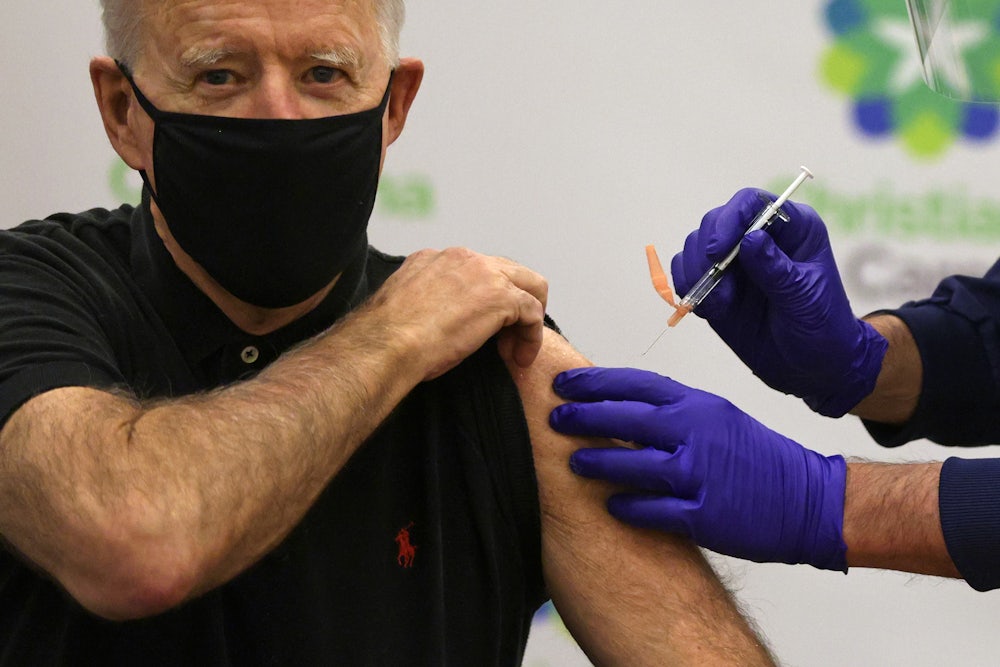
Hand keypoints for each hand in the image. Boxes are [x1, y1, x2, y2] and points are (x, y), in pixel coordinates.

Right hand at [371, 247, 547, 378]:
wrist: (387, 345)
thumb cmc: (388, 339)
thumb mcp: (406, 310)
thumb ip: (426, 304)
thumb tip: (437, 322)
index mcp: (433, 259)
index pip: (475, 270)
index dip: (484, 300)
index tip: (479, 327)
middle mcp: (461, 258)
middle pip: (508, 271)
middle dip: (513, 302)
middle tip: (506, 336)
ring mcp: (484, 273)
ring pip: (529, 286)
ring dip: (526, 320)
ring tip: (516, 350)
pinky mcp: (501, 296)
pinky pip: (532, 312)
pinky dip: (532, 336)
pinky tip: (519, 358)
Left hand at [549, 367, 847, 570]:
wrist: (811, 498)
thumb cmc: (757, 457)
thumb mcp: (716, 418)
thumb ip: (671, 411)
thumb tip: (616, 406)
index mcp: (698, 405)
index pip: (637, 383)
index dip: (596, 382)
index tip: (564, 383)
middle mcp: (698, 433)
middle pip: (629, 418)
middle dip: (585, 416)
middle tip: (555, 417)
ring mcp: (702, 474)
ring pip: (637, 463)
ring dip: (599, 462)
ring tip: (574, 462)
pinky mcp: (707, 516)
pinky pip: (657, 510)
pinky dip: (630, 507)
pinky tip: (610, 505)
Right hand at [671, 188, 886, 416]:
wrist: (812, 367)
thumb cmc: (821, 328)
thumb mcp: (804, 300)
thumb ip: (777, 270)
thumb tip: (750, 239)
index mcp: (791, 229)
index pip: (751, 203)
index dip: (730, 219)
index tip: (718, 251)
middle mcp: (758, 238)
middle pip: (715, 221)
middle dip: (705, 252)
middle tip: (714, 284)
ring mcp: (734, 262)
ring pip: (695, 246)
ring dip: (696, 274)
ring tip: (718, 306)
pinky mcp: (715, 285)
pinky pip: (685, 273)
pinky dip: (687, 288)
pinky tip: (708, 310)